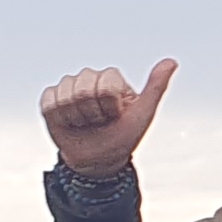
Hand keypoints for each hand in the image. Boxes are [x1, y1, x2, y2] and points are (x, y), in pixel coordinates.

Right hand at [41, 59, 174, 175]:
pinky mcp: (50, 97)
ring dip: (76, 118)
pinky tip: (70, 122)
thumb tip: (172, 62)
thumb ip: (156, 87)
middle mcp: (89, 76)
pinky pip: (49, 104)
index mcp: (110, 77)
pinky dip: (59, 119)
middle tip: (99, 121)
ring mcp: (68, 86)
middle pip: (83, 91)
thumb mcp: (143, 114)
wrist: (99, 159)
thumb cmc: (123, 136)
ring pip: (65, 98)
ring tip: (85, 123)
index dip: (109, 108)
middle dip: (92, 113)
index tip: (115, 116)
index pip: (104, 87)